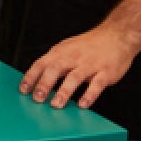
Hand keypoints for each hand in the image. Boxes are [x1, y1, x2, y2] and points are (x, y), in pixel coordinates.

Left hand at [20, 26, 137, 109]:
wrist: (117, 35)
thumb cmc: (89, 46)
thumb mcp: (67, 49)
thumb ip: (54, 63)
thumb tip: (36, 81)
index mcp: (61, 52)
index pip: (41, 63)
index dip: (31, 76)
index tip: (23, 90)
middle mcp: (74, 57)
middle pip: (55, 69)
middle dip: (44, 84)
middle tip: (37, 99)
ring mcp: (90, 64)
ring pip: (75, 77)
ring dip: (64, 91)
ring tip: (56, 105)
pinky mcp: (106, 72)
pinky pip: (97, 84)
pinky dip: (89, 95)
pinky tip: (83, 105)